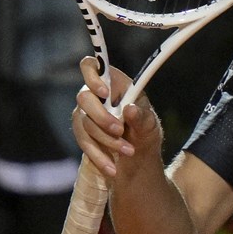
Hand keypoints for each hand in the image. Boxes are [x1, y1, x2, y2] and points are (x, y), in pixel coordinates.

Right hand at [73, 56, 161, 176]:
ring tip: (129, 151)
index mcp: (113, 82)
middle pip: (84, 98)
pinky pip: (83, 143)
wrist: (140, 155)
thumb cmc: (145, 129)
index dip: (92, 76)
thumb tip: (129, 109)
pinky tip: (112, 168)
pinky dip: (98, 156)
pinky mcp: (82, 134)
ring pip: (84, 123)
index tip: (104, 93)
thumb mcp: (150, 123)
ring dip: (105, 139)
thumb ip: (142, 116)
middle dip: (101, 117)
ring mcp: (85, 115)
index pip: (91, 66)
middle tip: (120, 131)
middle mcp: (94, 95)